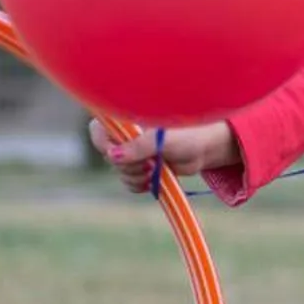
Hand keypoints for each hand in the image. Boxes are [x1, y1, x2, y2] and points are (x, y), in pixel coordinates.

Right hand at [89, 119, 240, 194]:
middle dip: (128, 164)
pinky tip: (152, 180)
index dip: (104, 144)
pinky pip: (129, 182)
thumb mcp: (161, 138)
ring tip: (154, 170)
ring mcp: (133, 152)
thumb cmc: (187, 132)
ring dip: (135, 176)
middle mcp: (126, 135)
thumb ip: (137, 146)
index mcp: (126, 119)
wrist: (205, 147)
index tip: (118, 152)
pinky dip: (138, 184)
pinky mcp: (142, 168)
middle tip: (148, 163)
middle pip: (109, 156)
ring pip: (119, 171)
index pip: (97, 130)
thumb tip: (112, 156)